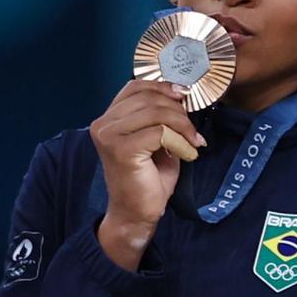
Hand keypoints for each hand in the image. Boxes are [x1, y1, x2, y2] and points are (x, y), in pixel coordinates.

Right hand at [90, 80, 204, 269]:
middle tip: (192, 132)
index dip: (164, 87)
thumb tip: (181, 92)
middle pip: (150, 98)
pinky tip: (185, 154)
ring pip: (157, 113)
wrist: (137, 211)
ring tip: (191, 143)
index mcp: (109, 117)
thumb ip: (159, 115)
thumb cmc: (148, 176)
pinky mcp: (121, 149)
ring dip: (183, 127)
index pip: (136, 86)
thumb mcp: (155, 137)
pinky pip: (160, 132)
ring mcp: (109, 136)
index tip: (185, 98)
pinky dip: (179, 141)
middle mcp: (103, 123)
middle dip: (179, 111)